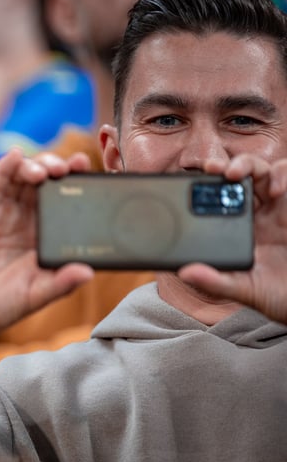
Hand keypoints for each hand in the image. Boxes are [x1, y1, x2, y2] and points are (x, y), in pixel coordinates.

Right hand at [0, 149, 94, 344]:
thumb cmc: (3, 305)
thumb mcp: (38, 294)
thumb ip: (62, 283)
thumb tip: (88, 272)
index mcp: (45, 234)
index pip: (65, 200)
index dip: (76, 183)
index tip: (87, 172)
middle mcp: (26, 218)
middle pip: (46, 181)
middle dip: (58, 168)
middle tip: (68, 168)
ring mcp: (3, 211)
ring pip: (22, 176)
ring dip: (35, 165)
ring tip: (44, 172)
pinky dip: (5, 166)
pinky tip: (14, 157)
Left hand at [178, 155, 286, 323]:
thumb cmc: (280, 296)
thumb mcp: (246, 290)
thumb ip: (215, 282)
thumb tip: (184, 273)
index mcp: (238, 230)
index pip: (218, 201)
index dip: (205, 189)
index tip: (190, 185)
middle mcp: (258, 214)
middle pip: (239, 179)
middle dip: (224, 167)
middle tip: (212, 170)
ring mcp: (280, 208)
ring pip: (263, 172)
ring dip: (248, 165)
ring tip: (235, 173)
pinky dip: (282, 174)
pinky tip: (276, 188)